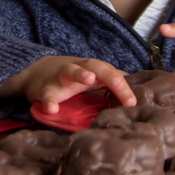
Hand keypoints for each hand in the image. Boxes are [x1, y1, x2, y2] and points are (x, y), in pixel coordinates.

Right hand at [0, 55, 136, 112]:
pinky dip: (49, 101)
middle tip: (120, 85)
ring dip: (79, 73)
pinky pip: (46, 94)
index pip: (112, 74)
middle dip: (108, 74)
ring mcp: (60, 77)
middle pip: (96, 66)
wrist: (35, 72)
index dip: (124, 86)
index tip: (133, 102)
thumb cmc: (71, 79)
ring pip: (70, 71)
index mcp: (93, 70)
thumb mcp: (93, 79)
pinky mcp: (44, 88)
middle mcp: (79, 70)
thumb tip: (139, 93)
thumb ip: (112, 84)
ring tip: (88, 79)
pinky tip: (52, 108)